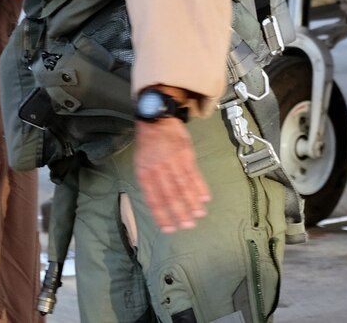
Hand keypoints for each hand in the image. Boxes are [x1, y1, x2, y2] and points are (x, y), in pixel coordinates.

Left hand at [134, 118, 210, 233]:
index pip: (153, 199)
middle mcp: (157, 168)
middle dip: (180, 213)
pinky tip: (204, 198)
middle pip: (170, 195)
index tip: (169, 229)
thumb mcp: (141, 161)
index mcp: (144, 172)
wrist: (155, 117)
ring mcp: (172, 161)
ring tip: (198, 215)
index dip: (162, 216)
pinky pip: (193, 173)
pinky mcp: (185, 153)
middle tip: (188, 226)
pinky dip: (200, 187)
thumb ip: (150, 181)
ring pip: (183, 186)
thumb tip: (159, 203)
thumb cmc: (148, 142)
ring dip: (192, 203)